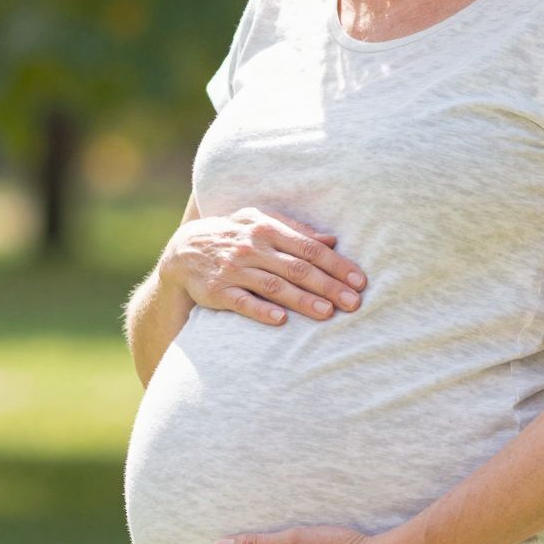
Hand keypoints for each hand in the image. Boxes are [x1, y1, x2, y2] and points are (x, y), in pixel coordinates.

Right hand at [162, 206, 367, 326]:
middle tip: (354, 302)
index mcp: (267, 229)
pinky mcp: (218, 291)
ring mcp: (235, 270)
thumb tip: (332, 239)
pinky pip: (242, 302)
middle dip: (328, 286)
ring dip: (302, 300)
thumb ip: (296, 231)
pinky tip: (281, 320)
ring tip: (327, 313)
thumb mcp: (261, 223)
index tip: (359, 280)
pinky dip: (261, 310)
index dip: (336, 265)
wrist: (184, 250)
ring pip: (274, 286)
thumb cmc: (234, 235)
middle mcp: (252, 248)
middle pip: (297, 268)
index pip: (310, 248)